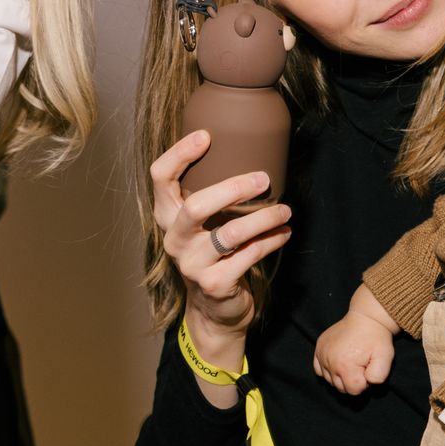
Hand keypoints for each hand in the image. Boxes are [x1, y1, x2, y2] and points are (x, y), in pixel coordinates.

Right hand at [150, 130, 290, 342]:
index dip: (179, 154)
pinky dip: (271, 241)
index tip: (206, 136)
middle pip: (195, 206)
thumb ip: (211, 195)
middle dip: (233, 188)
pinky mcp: (214, 284)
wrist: (214, 309)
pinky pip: (249, 256)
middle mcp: (174, 239)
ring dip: (263, 219)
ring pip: (229, 234)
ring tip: (285, 210)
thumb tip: (252, 151)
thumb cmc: (214, 253)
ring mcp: (191, 264)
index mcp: (167, 216)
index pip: (160, 178)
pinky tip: (284, 232)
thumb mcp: (204, 224)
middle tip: (264, 179)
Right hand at [314, 311, 394, 394]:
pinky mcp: (319, 349)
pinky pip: (319, 369)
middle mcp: (330, 362)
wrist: (366, 318)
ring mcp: (322, 355)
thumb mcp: (385, 358)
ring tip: (351, 362)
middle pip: (341, 387)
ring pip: (330, 380)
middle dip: (352, 381)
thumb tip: (367, 383)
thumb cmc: (376, 339)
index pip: (354, 391)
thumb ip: (378, 377)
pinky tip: (338, 363)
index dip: (364, 384)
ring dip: (341, 376)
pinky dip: (327, 370)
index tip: (368, 370)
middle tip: (361, 366)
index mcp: (345, 366)